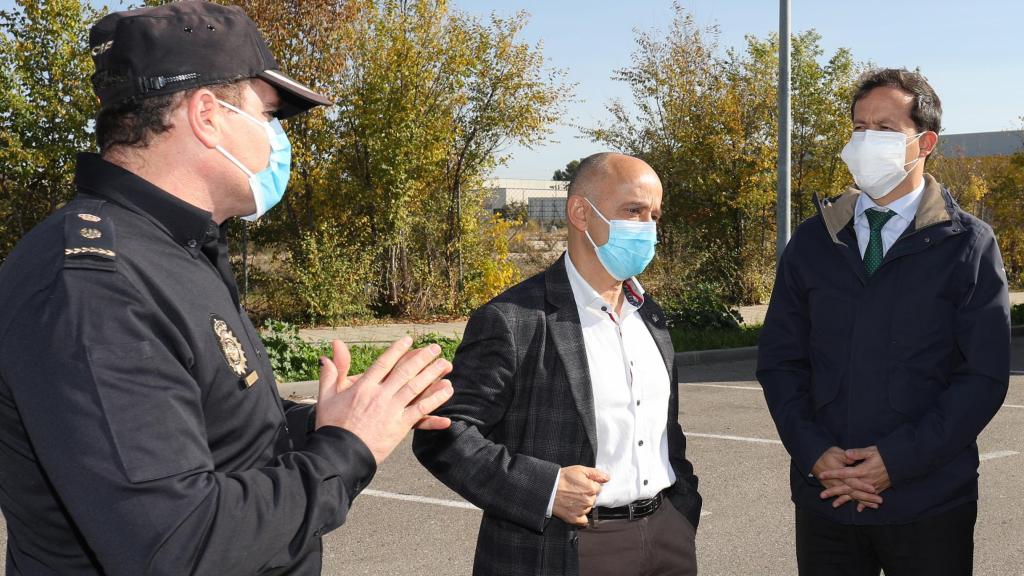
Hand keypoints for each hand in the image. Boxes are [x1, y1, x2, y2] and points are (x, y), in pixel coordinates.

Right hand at [315, 337, 453, 463]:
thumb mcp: (327, 395)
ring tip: (446, 364)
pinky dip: (436, 400)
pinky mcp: (399, 426)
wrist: (338, 453)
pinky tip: (447, 391)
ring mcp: (391, 410)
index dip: (397, 350)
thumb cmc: (330, 426)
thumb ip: (333, 371)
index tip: (409, 340)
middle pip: (404, 371)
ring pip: (416, 387)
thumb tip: (334, 346)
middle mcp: (379, 395)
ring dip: (432, 374)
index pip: (384, 363)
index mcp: (363, 386)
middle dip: (422, 358)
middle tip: (435, 348)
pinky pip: (421, 410)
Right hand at [552, 466, 609, 526]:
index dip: (590, 485)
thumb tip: (607, 478)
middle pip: (593, 499)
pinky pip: (584, 521)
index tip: (582, 484)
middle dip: (587, 495)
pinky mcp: (574, 518)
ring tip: (572, 499)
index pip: (598, 488)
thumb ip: (595, 474)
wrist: (547, 489)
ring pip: (588, 508)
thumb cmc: (562, 478)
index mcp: (591, 489)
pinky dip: (581, 517)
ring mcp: (581, 511)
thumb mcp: (579, 470)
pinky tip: (575, 510)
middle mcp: (588, 501)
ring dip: (583, 505)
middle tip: (575, 491)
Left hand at [818, 446, 890, 511]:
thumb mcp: (871, 451)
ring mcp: (872, 487)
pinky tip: (859, 509)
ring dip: (845, 500)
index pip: (844, 473)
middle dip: (834, 492)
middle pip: (847, 488)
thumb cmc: (884, 455)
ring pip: (856, 495)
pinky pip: (869, 498)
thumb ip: (858, 453)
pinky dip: (864, 504)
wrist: (901, 463)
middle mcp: (866, 481)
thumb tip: (847, 454)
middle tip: (821, 496)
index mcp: (862, 470)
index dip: (832, 474)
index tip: (821, 475)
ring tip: (834, 505)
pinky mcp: (879, 489)